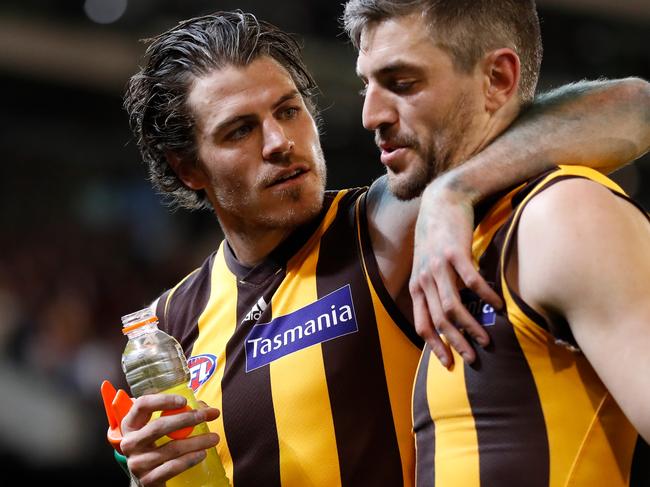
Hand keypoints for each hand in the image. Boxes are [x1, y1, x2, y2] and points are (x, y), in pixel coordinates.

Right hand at [120, 393, 219, 486]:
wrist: (149, 477)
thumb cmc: (158, 446)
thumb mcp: (162, 428)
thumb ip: (183, 414)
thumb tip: (210, 411)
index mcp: (131, 425)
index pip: (142, 405)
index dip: (163, 400)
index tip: (184, 401)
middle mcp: (130, 443)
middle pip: (157, 427)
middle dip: (184, 419)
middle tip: (204, 417)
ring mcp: (137, 463)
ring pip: (171, 448)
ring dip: (196, 442)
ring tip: (213, 438)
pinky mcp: (147, 480)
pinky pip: (173, 467)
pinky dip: (190, 459)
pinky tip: (202, 454)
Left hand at [409, 178, 502, 367]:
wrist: (441, 201)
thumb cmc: (437, 237)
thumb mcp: (427, 265)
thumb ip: (434, 288)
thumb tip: (449, 314)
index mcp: (417, 286)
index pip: (422, 324)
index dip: (435, 346)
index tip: (449, 364)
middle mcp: (424, 279)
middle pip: (439, 321)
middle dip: (456, 343)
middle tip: (473, 359)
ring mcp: (438, 266)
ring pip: (453, 306)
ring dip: (470, 327)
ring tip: (487, 340)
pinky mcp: (455, 253)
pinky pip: (471, 282)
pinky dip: (484, 297)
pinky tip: (498, 306)